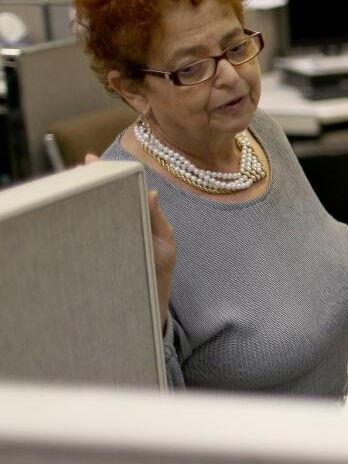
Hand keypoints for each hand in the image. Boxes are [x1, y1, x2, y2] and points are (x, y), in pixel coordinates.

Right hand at [85, 154, 175, 328]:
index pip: (117, 193)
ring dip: (79, 203)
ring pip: (88, 218)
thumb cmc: (159, 270)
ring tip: (72, 185)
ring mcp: (104, 241)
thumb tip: (151, 192)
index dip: (104, 176)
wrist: (152, 302)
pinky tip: (67, 216)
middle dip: (87, 184)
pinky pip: (84, 239)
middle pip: (99, 201)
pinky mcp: (95, 257)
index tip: (90, 161)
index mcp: (132, 219)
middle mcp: (116, 227)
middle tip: (77, 169)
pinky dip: (76, 228)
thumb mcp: (164, 242)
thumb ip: (156, 219)